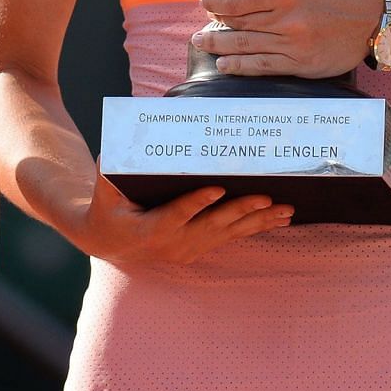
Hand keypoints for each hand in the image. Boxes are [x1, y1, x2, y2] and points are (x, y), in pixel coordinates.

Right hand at [74, 171, 290, 265]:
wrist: (110, 243)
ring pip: (228, 234)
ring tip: (285, 210)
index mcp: (150, 229)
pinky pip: (232, 237)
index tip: (217, 189)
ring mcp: (189, 248)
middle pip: (211, 226)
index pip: (175, 215)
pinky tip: (280, 220)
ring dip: (258, 222)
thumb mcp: (105, 192)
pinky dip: (256, 227)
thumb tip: (118, 141)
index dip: (196, 204)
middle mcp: (174, 243)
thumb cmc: (109, 210)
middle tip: (265, 198)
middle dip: (240, 211)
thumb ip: (110, 170)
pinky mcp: (200, 248)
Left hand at [196, 0, 383, 78]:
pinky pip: (263, 66)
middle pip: (239, 23)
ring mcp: (294, 43)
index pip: (237, 0)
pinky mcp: (302, 65)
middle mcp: (288, 18)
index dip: (216, 2)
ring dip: (219, 46)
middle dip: (214, 26)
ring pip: (246, 45)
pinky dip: (240, 66)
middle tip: (198, 31)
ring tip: (202, 45)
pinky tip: (224, 65)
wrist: (375, 18)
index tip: (205, 2)